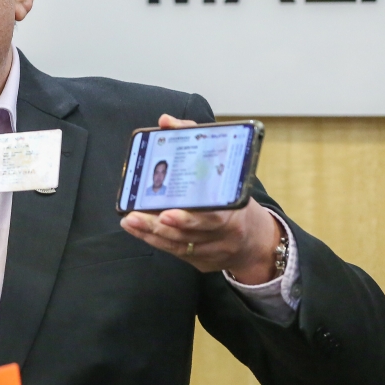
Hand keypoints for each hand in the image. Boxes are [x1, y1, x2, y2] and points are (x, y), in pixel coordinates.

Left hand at [119, 114, 283, 283]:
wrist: (254, 238)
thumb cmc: (231, 194)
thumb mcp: (222, 166)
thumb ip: (195, 139)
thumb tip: (165, 122)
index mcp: (235, 209)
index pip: (214, 217)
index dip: (189, 218)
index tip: (166, 212)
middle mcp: (226, 234)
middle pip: (190, 234)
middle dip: (160, 227)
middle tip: (135, 216)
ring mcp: (214, 251)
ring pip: (180, 245)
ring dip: (151, 233)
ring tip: (129, 220)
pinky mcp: (202, 262)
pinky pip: (177, 252)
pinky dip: (156, 241)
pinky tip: (137, 229)